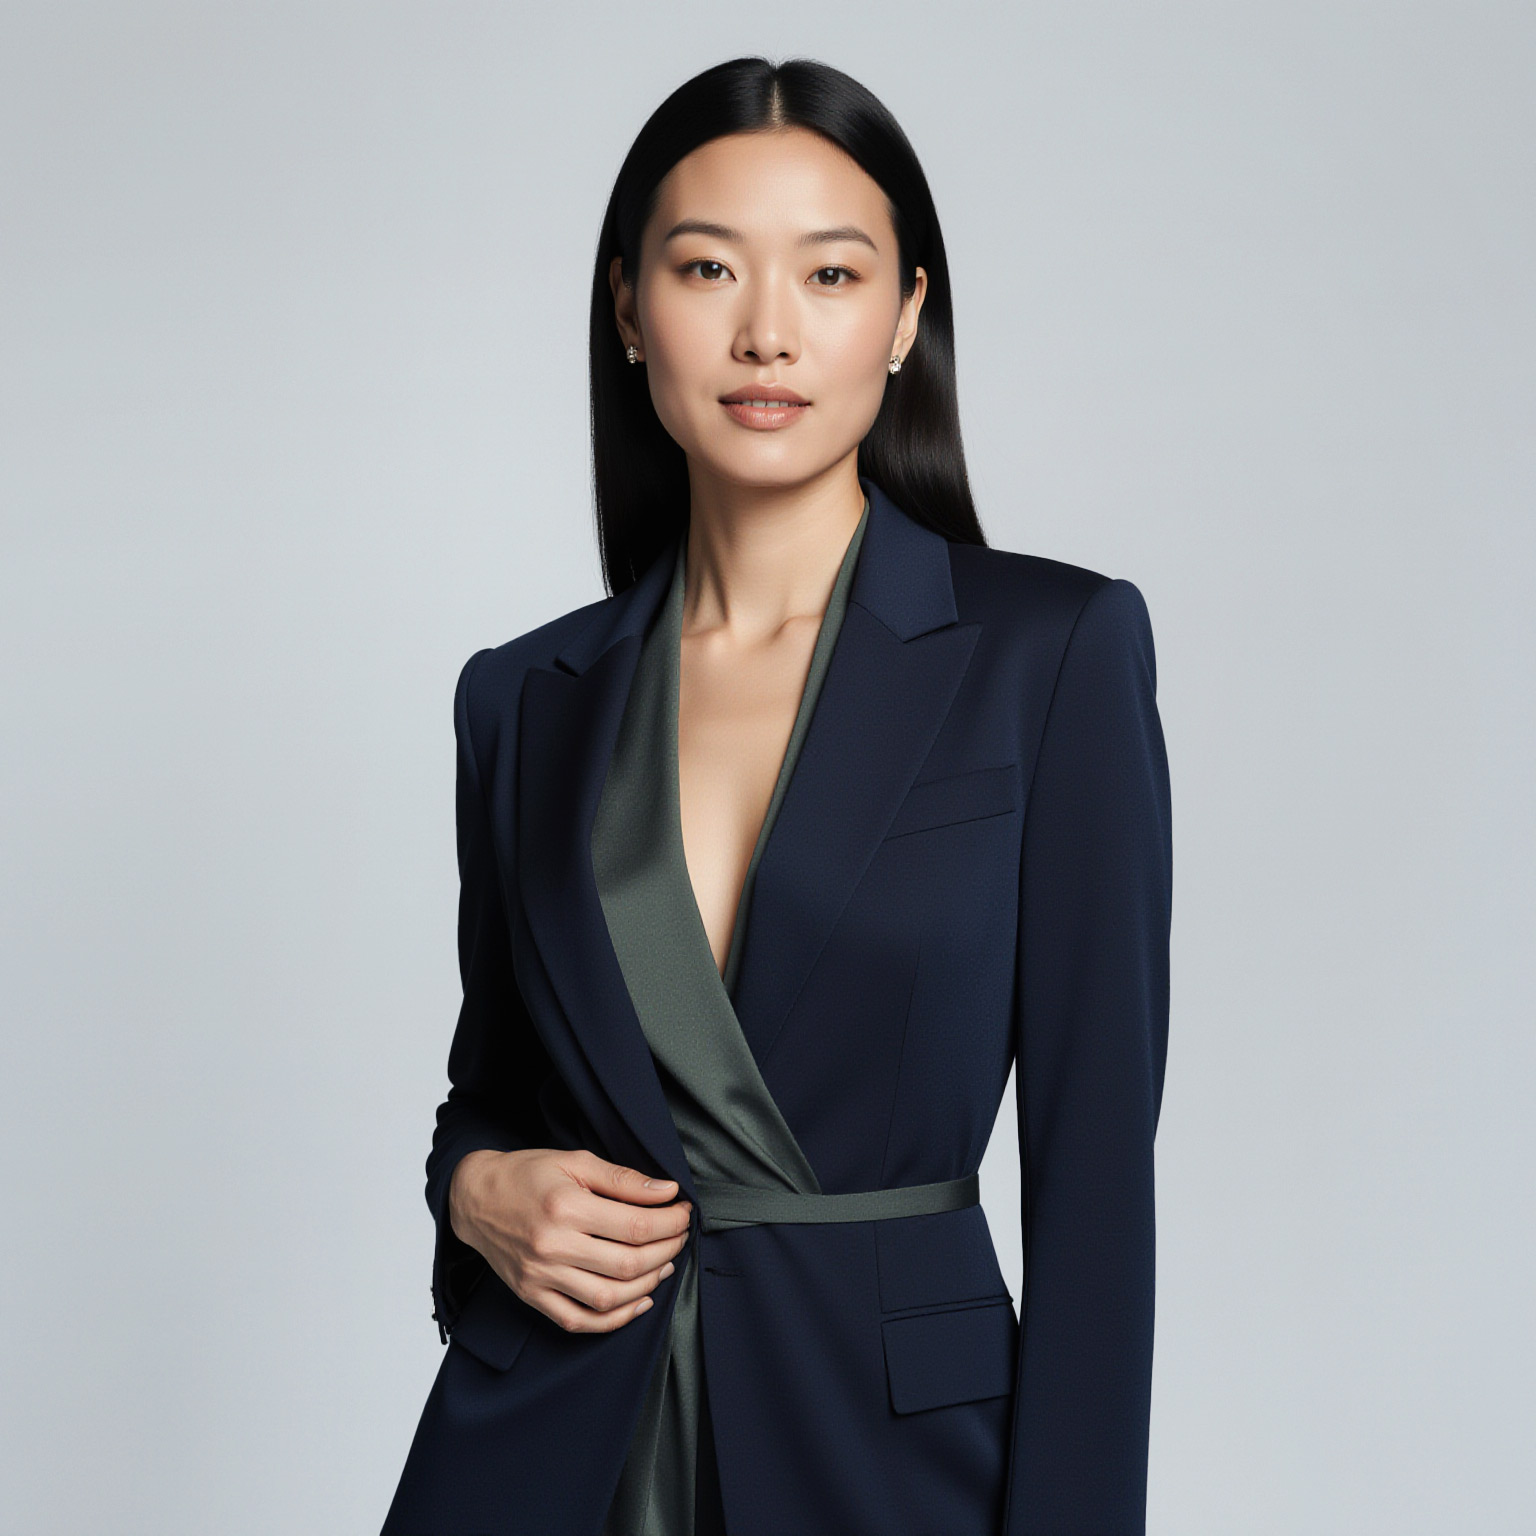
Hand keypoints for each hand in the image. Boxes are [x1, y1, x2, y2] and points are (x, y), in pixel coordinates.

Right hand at [449, 1147, 691, 1332]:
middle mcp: (552, 1246)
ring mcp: (540, 1276)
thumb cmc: (527, 1174)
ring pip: (608, 1297)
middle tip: (680, 1236)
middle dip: (666, 1250)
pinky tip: (638, 1302)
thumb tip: (667, 1191)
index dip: (669, 1223)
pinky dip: (614, 1319)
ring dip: (648, 1285)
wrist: (475, 1198)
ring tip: (665, 1265)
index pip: (635, 1226)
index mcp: (566, 1206)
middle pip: (627, 1263)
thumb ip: (622, 1179)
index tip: (684, 1213)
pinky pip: (578, 1321)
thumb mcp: (575, 1162)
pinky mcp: (531, 1296)